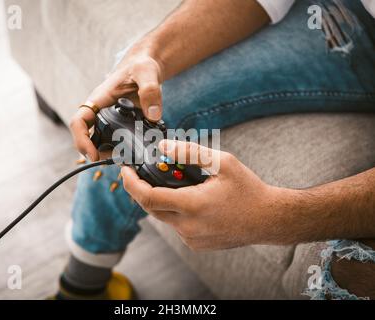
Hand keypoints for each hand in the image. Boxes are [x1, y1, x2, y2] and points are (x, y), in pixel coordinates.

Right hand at [69, 51, 163, 160]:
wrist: (146, 67)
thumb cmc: (141, 66)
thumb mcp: (147, 73)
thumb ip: (150, 91)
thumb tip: (153, 116)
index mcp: (99, 100)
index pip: (79, 122)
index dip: (81, 140)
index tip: (93, 155)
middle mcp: (100, 112)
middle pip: (88, 138)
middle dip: (98, 152)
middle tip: (117, 160)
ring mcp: (110, 119)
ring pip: (102, 142)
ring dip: (112, 153)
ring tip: (129, 159)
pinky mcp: (121, 124)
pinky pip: (117, 140)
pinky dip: (124, 149)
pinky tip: (137, 154)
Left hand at [121, 139, 292, 249]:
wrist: (268, 219)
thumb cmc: (248, 189)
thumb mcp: (222, 163)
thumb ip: (190, 153)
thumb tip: (164, 146)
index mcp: (192, 205)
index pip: (147, 197)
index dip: (131, 183)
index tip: (125, 171)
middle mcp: (188, 226)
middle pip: (150, 208)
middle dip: (143, 190)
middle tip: (146, 174)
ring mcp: (191, 238)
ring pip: (163, 217)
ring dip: (162, 200)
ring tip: (177, 184)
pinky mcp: (196, 244)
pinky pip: (176, 226)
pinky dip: (175, 211)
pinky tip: (190, 200)